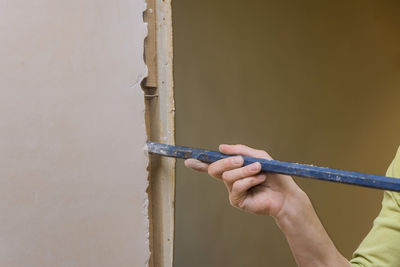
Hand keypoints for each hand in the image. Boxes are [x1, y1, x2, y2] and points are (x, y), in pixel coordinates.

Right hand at [185, 144, 301, 217]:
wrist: (285, 193)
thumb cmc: (274, 175)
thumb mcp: (259, 156)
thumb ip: (241, 150)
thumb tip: (221, 147)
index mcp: (233, 169)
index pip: (213, 165)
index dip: (199, 163)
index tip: (189, 159)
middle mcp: (230, 180)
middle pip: (215, 169)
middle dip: (226, 162)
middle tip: (241, 160)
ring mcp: (233, 191)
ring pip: (228, 177)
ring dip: (244, 171)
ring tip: (259, 169)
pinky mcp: (237, 201)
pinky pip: (236, 187)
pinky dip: (249, 180)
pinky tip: (259, 179)